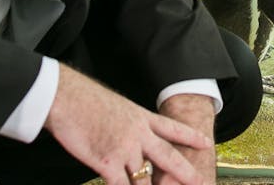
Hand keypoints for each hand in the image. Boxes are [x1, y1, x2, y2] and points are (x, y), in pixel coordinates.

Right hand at [43, 65, 212, 184]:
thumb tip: (130, 132)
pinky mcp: (106, 162)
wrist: (67, 97)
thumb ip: (127, 122)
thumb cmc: (85, 100)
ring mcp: (124, 149)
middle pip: (168, 156)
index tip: (206, 143)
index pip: (172, 128)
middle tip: (200, 182)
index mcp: (141, 117)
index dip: (191, 137)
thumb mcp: (116, 107)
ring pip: (144, 179)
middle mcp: (138, 134)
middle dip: (185, 172)